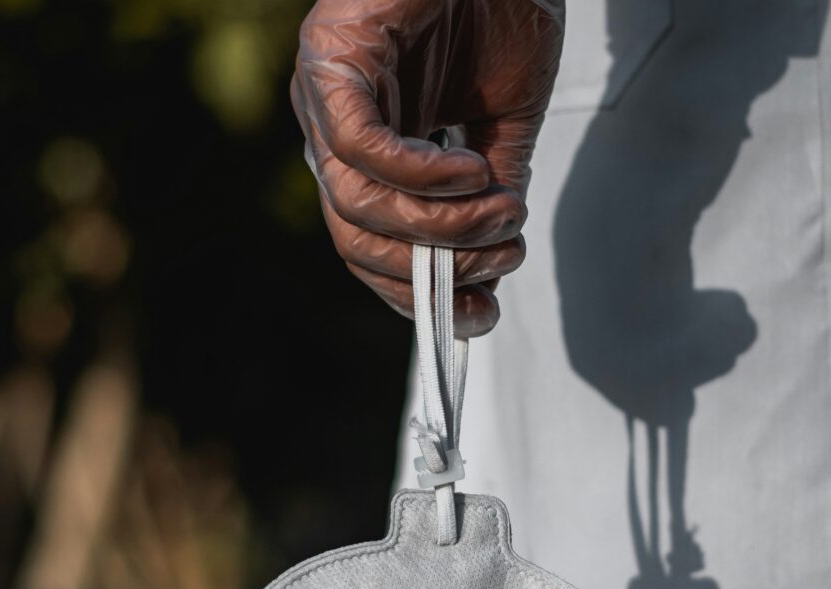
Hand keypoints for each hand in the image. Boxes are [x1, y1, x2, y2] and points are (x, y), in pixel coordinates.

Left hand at [291, 0, 564, 335]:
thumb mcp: (506, 124)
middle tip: (500, 260)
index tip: (480, 316)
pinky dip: (420, 175)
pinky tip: (470, 168)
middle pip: (356, 243)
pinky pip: (361, 146)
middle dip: (433, 272)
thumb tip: (494, 253)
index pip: (372, 249)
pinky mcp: (331, 57)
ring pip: (357, 207)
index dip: (420, 295)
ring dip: (440, 227)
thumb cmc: (499, 10)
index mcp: (369, 156)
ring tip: (502, 211)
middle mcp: (334, 135)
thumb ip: (492, 190)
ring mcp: (324, 98)